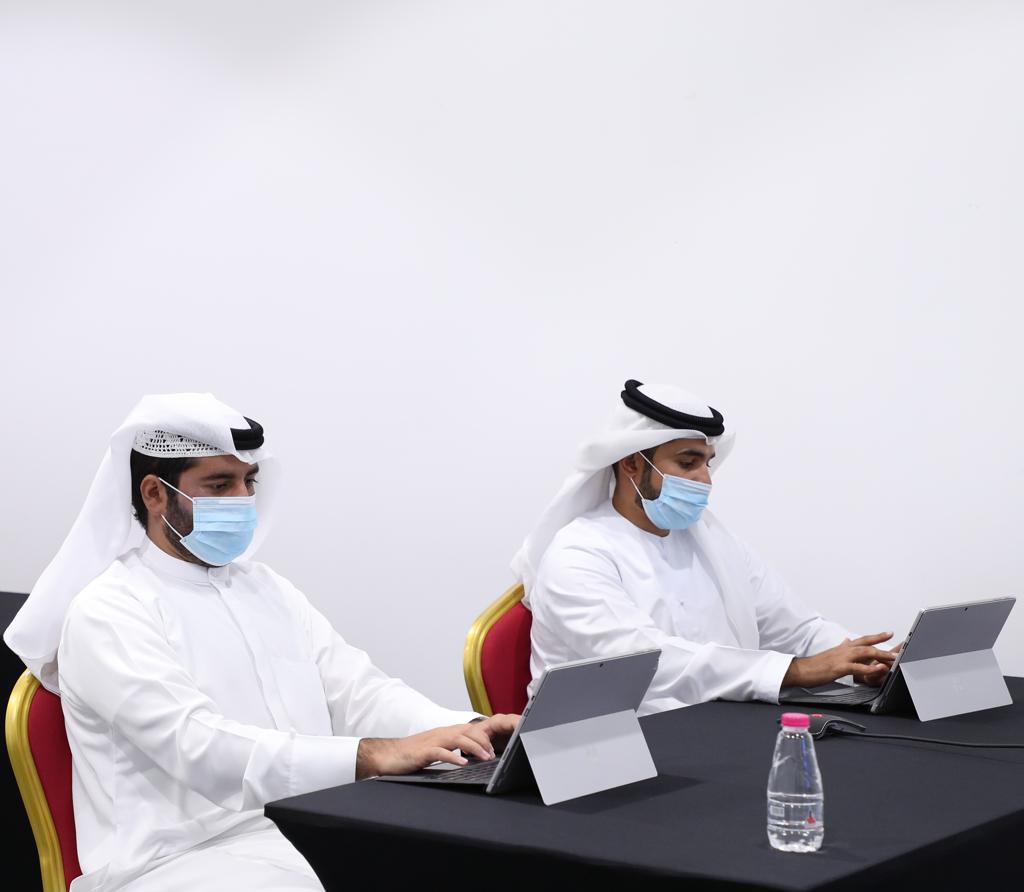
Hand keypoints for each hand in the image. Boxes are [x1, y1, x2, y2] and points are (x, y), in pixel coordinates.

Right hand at [355, 713, 518, 779]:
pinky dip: (453, 757)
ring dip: (474, 748)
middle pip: (468, 731)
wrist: (388, 755)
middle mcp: (441, 733)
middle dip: (484, 741)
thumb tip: (469, 757)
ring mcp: (432, 741)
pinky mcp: (423, 752)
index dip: (485, 736)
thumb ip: (452, 750)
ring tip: (486, 757)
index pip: (470, 730)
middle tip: (496, 754)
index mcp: (446, 733)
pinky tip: (463, 763)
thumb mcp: (436, 750)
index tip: (498, 747)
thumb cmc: (412, 754)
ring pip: (458, 739)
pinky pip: (441, 752)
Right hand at [782, 632, 896, 688]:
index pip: (863, 639)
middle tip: (898, 649)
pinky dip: (869, 668)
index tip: (889, 633)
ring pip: (865, 653)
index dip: (876, 636)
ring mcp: (842, 658)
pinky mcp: (839, 668)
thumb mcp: (830, 653)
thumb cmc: (815, 664)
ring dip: (880, 655)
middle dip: (884, 645)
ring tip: (893, 658)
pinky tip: (878, 669)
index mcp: (843, 647)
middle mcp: (844, 650)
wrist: (801, 670)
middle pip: (867, 644)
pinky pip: (857, 667)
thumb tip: (847, 640)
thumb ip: (841, 647)